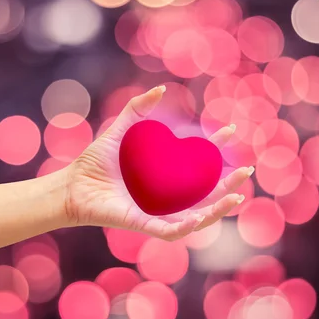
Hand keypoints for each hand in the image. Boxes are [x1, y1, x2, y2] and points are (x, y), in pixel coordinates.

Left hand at [63, 86, 253, 240]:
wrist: (72, 185)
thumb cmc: (95, 162)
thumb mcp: (120, 130)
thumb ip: (138, 110)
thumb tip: (160, 88)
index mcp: (164, 176)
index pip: (198, 165)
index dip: (216, 149)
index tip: (229, 131)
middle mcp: (165, 196)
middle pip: (205, 193)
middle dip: (229, 183)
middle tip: (246, 170)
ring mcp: (156, 212)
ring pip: (196, 217)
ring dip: (218, 209)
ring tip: (236, 196)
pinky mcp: (142, 224)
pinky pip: (169, 231)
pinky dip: (186, 227)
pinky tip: (201, 216)